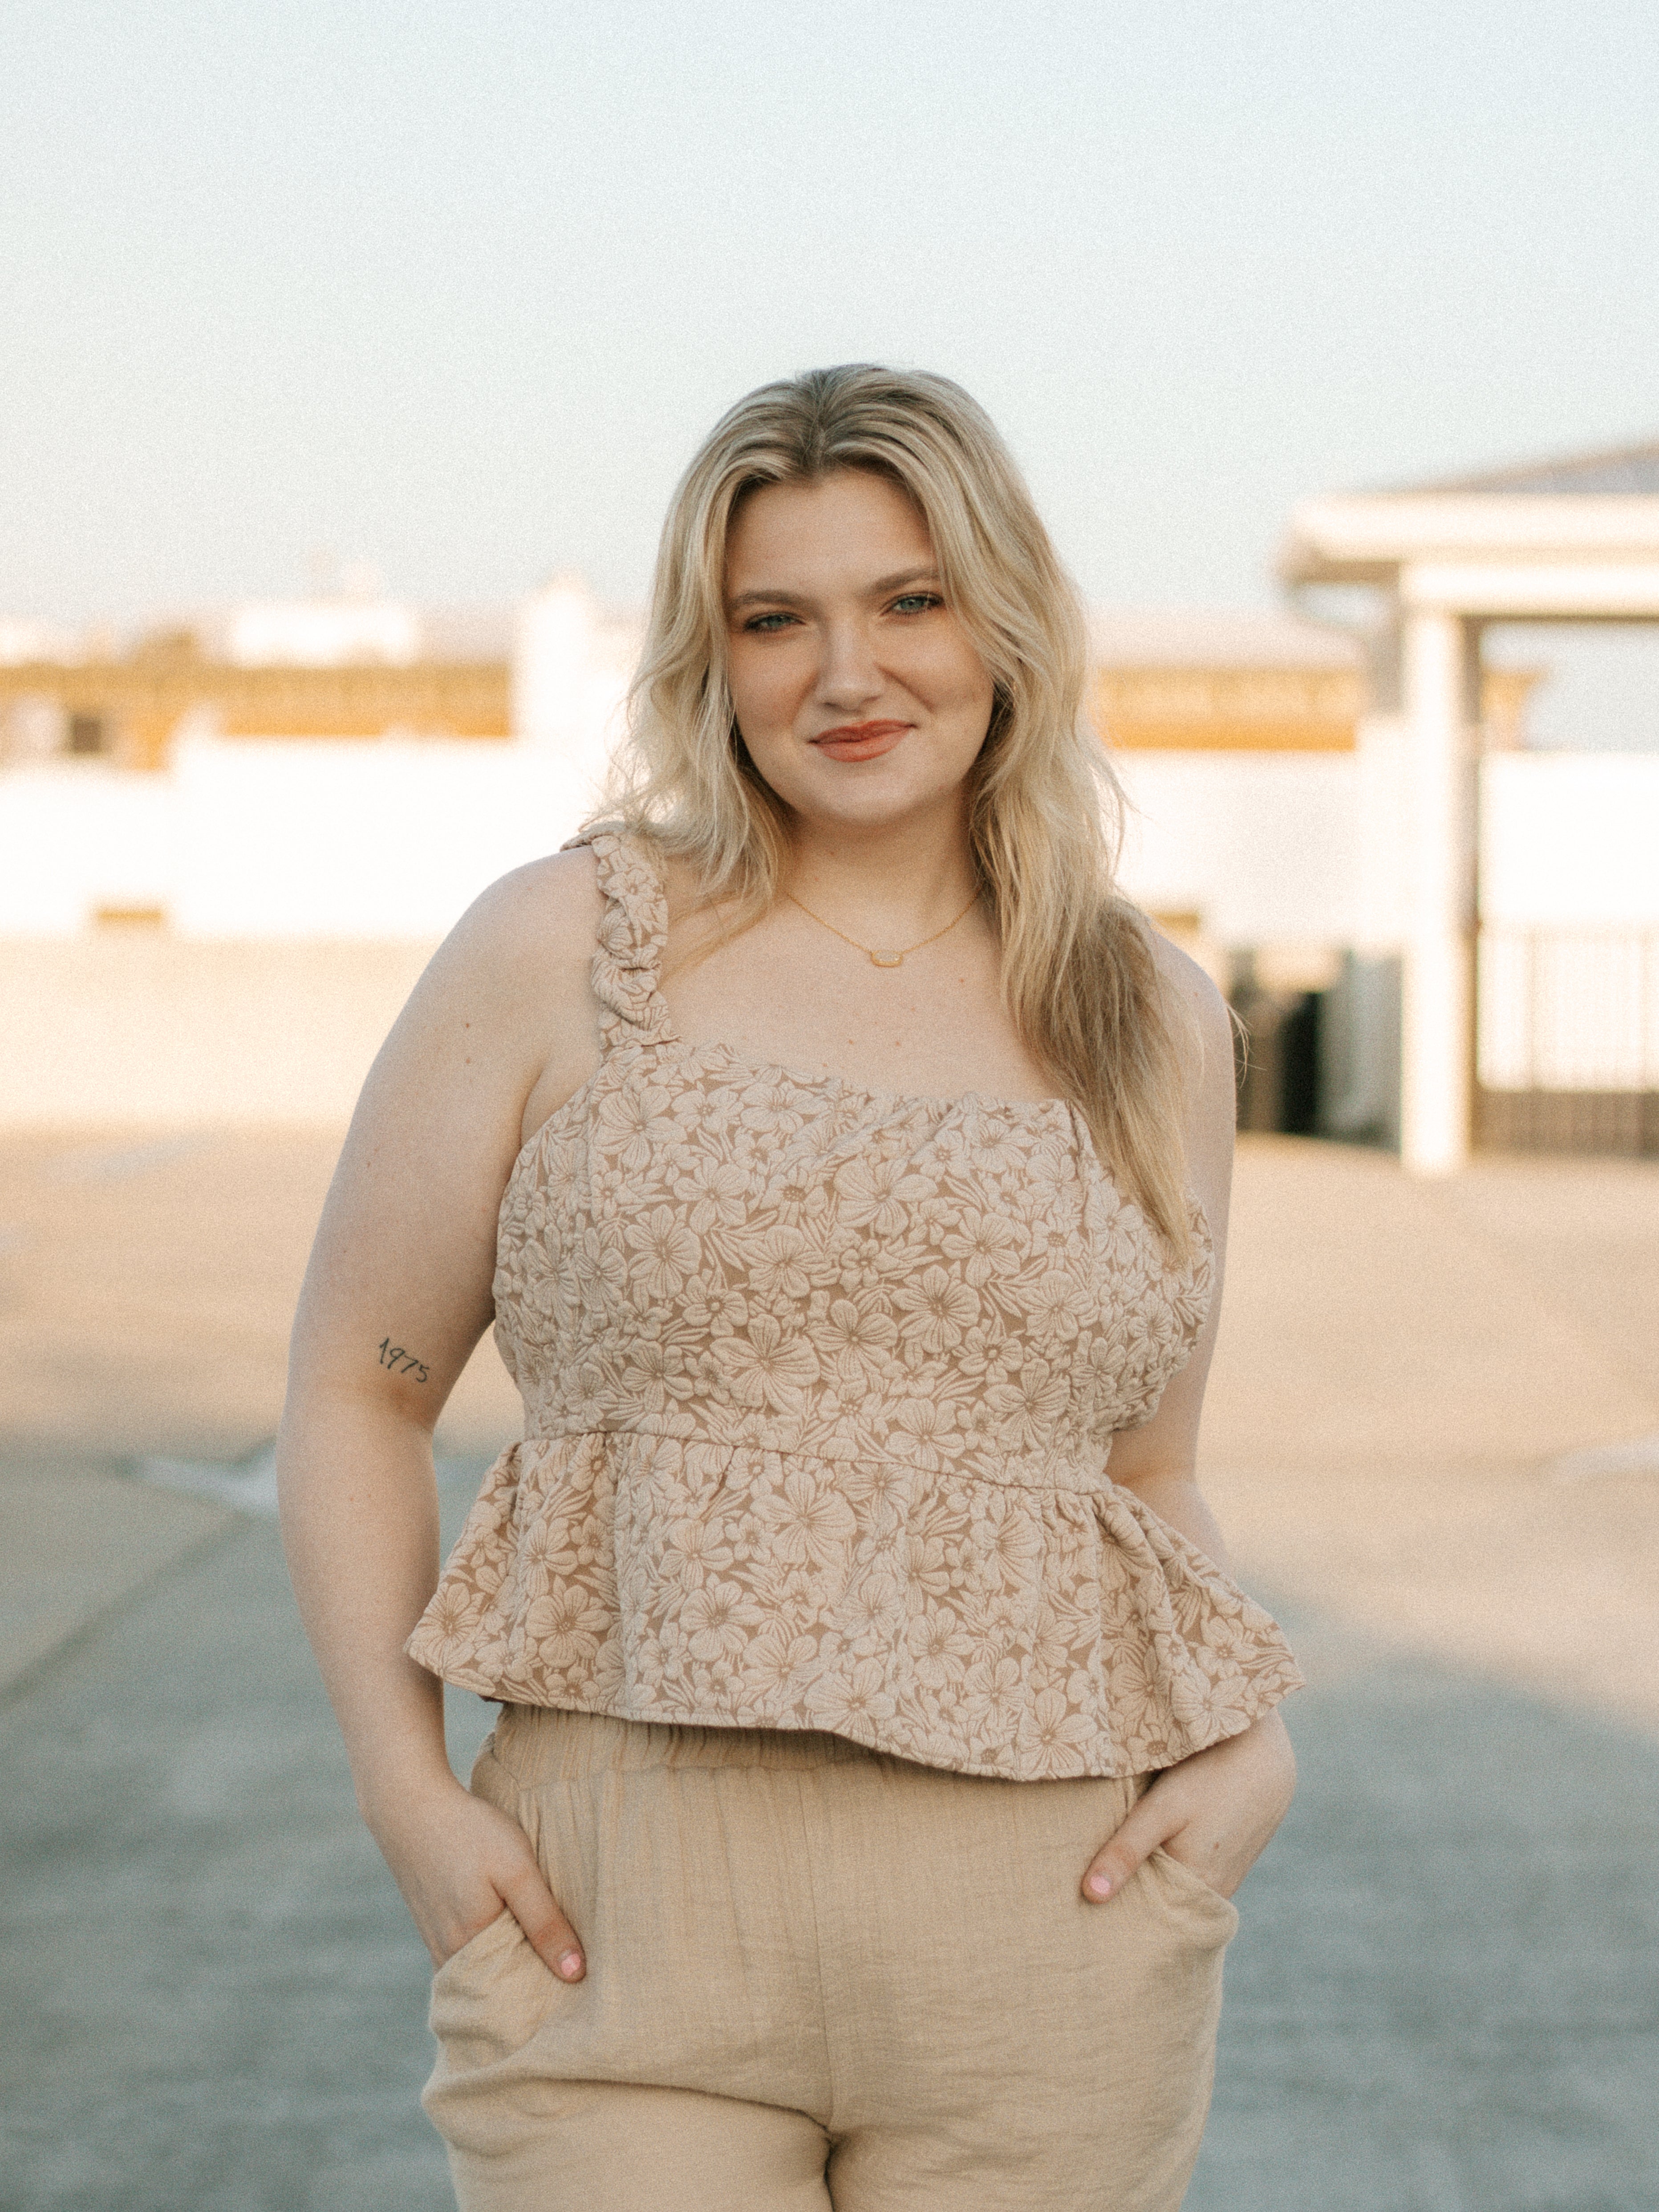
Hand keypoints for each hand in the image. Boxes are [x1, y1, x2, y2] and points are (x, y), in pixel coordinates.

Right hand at [363, 1770, 586, 1979]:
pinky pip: (464, 1956)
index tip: (577, 1998)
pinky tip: (509, 1939)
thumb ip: (545, 1921)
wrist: (408, 1803)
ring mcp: (436, 1941)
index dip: (546, 1998)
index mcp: (472, 1948)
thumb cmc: (469, 1832)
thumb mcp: (517, 1870)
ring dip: (508, 1971)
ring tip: (545, 1964)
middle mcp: (449, 1955)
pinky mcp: (431, 1925)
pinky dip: (488, 1955)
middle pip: (496, 1989)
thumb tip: (575, 1973)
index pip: (515, 1995)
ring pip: (480, 1973)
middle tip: (568, 1989)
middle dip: (528, 1991)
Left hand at [1081, 1710, 1295, 1903]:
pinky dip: (1179, 1866)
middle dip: (1138, 1900)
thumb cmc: (1208, 1778)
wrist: (1263, 1750)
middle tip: (1095, 1893)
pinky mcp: (1236, 1855)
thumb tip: (1091, 1895)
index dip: (1122, 1914)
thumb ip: (1126, 1852)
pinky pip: (1200, 1873)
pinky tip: (1161, 1848)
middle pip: (1169, 1905)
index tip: (1089, 1911)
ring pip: (1184, 1887)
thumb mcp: (1160, 1810)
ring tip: (1123, 1871)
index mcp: (1198, 1888)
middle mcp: (1218, 1891)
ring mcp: (1230, 1874)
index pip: (1152, 1919)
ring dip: (1159, 1880)